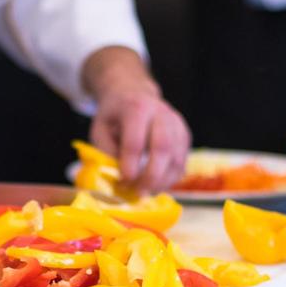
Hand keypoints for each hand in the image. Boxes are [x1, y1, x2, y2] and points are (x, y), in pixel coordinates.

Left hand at [83, 47, 190, 192]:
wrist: (133, 94)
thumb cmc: (114, 116)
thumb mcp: (100, 130)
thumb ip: (107, 153)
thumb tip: (119, 180)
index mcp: (137, 107)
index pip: (136, 140)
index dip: (130, 165)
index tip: (123, 182)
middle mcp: (162, 112)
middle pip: (163, 148)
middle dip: (151, 176)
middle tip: (138, 193)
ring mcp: (177, 124)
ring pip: (177, 158)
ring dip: (162, 181)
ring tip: (146, 192)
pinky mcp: (185, 136)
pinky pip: (182, 162)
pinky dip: (170, 179)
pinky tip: (156, 185)